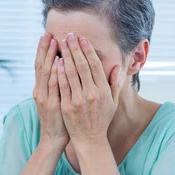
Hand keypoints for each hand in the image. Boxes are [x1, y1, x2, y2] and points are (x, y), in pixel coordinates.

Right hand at [33, 33, 69, 149]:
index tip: (48, 35)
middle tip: (48, 32)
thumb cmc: (60, 118)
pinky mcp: (51, 105)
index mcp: (42, 88)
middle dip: (45, 48)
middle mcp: (40, 90)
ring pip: (46, 73)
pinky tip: (58, 62)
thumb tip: (62, 68)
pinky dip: (55, 73)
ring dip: (49, 56)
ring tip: (53, 41)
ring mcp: (45, 97)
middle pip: (41, 65)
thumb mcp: (56, 99)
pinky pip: (54, 86)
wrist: (54, 138)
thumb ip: (57, 85)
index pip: (42, 65)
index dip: (44, 51)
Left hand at [57, 33, 122, 147]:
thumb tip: (118, 66)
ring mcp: (78, 100)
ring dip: (65, 56)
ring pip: (70, 73)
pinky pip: (62, 85)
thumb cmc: (102, 119)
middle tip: (69, 35)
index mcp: (103, 91)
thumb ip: (115, 83)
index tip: (83, 39)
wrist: (90, 139)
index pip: (95, 66)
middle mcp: (91, 94)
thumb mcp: (113, 102)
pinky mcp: (66, 106)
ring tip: (60, 44)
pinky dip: (58, 72)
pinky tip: (56, 61)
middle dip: (75, 49)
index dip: (88, 51)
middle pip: (82, 66)